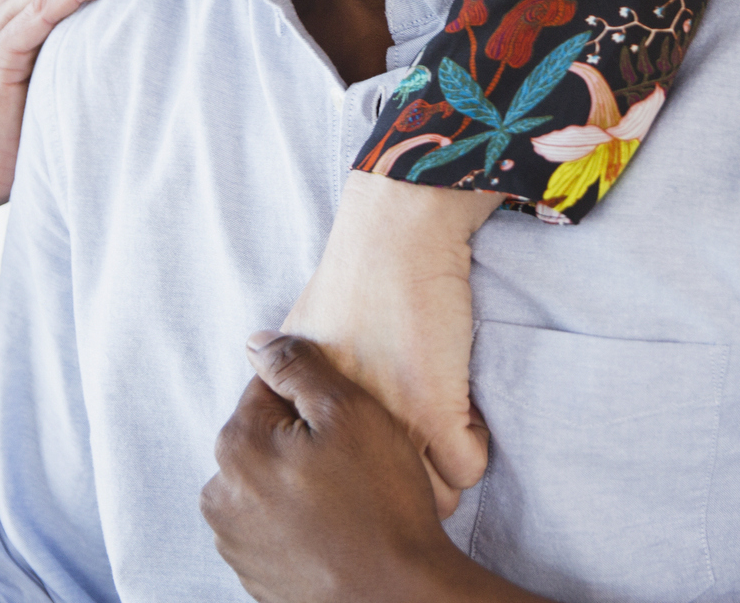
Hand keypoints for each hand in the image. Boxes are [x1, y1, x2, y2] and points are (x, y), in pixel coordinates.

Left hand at [202, 333, 524, 602]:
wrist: (399, 597)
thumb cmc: (381, 501)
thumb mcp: (350, 411)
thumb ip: (298, 366)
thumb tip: (259, 341)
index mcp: (236, 446)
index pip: (268, 391)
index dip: (315, 398)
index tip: (347, 419)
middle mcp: (220, 496)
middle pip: (264, 438)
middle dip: (302, 440)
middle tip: (355, 460)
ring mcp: (234, 543)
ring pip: (268, 483)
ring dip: (299, 480)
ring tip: (350, 497)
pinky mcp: (254, 577)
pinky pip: (275, 527)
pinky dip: (300, 521)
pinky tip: (340, 526)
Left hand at [283, 171, 496, 516]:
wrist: (396, 235)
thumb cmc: (356, 282)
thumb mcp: (300, 336)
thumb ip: (283, 384)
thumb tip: (267, 414)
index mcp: (293, 425)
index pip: (328, 494)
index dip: (358, 472)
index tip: (376, 442)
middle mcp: (329, 437)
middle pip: (382, 505)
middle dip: (403, 482)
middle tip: (412, 435)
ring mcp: (383, 429)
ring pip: (432, 495)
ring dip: (440, 468)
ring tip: (437, 420)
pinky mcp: (433, 415)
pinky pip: (468, 469)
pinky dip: (471, 444)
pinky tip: (461, 408)